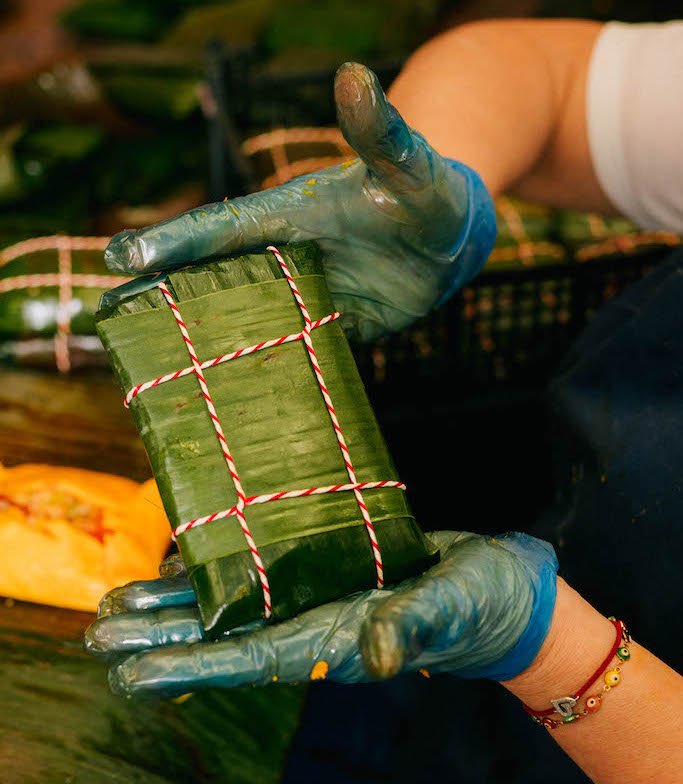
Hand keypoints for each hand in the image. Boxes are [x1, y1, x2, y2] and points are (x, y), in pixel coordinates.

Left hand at [85, 531, 556, 699]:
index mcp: (338, 641)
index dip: (191, 667)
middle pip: (225, 637)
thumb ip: (416, 626)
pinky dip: (220, 569)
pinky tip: (185, 563)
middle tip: (98, 634)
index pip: (252, 661)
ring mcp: (316, 597)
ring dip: (176, 605)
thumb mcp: (453, 607)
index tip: (130, 672)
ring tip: (118, 602)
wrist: (499, 585)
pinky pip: (262, 571)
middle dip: (161, 639)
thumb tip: (379, 652)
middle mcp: (315, 624)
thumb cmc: (483, 601)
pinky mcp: (325, 569)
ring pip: (233, 604)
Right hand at [104, 63, 495, 341]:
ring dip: (208, 341)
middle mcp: (285, 257)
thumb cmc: (422, 191)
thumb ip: (379, 131)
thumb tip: (354, 74)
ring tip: (159, 368)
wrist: (448, 239)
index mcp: (288, 216)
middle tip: (110, 318)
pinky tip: (237, 399)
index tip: (119, 256)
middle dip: (164, 296)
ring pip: (244, 319)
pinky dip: (264, 371)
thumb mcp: (405, 163)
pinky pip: (289, 352)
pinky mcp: (329, 328)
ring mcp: (303, 296)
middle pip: (214, 278)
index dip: (173, 242)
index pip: (220, 228)